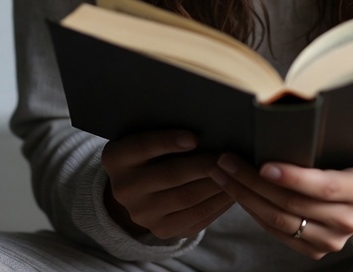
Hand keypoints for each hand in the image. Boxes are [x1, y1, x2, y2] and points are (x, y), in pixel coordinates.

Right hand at [101, 130, 232, 238]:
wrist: (136, 188)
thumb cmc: (150, 150)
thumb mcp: (146, 135)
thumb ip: (164, 128)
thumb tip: (206, 123)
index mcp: (116, 157)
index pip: (143, 147)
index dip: (168, 141)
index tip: (194, 137)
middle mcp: (124, 189)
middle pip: (170, 175)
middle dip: (203, 165)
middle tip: (228, 155)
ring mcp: (142, 214)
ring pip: (186, 198)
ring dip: (215, 184)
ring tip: (235, 171)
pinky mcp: (161, 230)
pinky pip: (195, 218)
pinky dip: (217, 203)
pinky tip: (232, 190)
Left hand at [210, 155, 352, 259]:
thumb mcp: (350, 149)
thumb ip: (322, 144)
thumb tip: (281, 112)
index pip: (324, 186)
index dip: (293, 177)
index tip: (264, 163)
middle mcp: (348, 220)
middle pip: (293, 204)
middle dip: (254, 182)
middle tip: (228, 161)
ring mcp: (332, 240)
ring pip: (279, 222)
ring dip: (246, 198)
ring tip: (225, 175)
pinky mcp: (317, 251)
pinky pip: (278, 233)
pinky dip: (255, 212)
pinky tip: (240, 194)